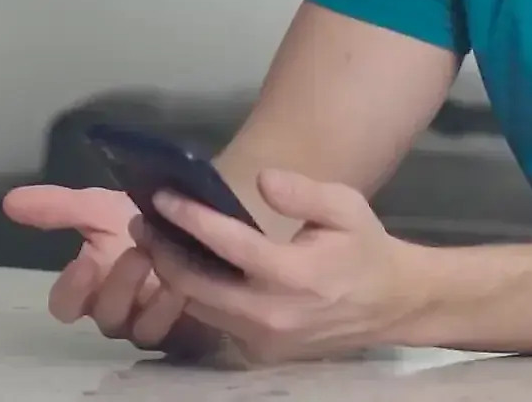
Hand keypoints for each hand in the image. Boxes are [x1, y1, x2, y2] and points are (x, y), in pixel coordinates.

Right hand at [0, 184, 220, 356]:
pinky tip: (185, 281)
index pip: (65, 305)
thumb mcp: (99, 206)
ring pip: (141, 328)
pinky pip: (176, 330)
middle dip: (119, 286)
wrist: (193, 221)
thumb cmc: (140, 218)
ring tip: (164, 262)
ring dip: (151, 298)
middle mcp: (116, 310)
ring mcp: (149, 321)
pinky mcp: (183, 327)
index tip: (83, 261)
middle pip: (106, 316)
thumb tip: (9, 201)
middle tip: (137, 254)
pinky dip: (178, 306)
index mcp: (91, 286)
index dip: (71, 290)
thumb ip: (57, 207)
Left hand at [135, 168, 425, 365]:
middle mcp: (272, 314)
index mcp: (295, 276)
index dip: (190, 218)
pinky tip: (184, 266)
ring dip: (172, 273)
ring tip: (154, 239)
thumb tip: (261, 180)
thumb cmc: (364, 248)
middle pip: (196, 285)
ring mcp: (263, 339)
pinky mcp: (259, 351)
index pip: (229, 245)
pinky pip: (215, 320)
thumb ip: (302, 192)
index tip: (161, 196)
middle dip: (162, 250)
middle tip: (141, 221)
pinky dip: (195, 293)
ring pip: (199, 307)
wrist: (390, 304)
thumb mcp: (345, 207)